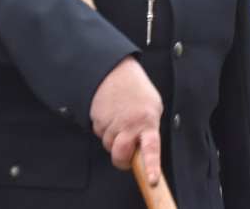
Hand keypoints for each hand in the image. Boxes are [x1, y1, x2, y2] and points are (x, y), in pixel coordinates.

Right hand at [90, 56, 162, 184]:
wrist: (113, 70)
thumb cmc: (136, 89)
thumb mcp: (152, 106)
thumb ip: (150, 128)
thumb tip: (144, 149)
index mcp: (147, 121)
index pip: (151, 148)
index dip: (151, 166)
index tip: (152, 181)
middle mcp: (128, 124)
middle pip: (120, 155)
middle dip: (121, 160)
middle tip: (125, 157)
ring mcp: (111, 122)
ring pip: (108, 145)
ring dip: (113, 140)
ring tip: (120, 122)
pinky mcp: (96, 119)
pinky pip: (100, 133)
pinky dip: (104, 129)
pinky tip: (110, 115)